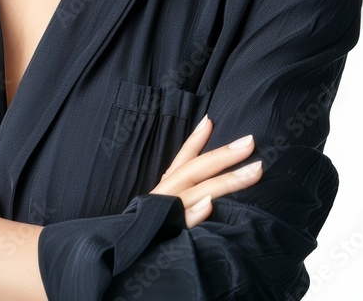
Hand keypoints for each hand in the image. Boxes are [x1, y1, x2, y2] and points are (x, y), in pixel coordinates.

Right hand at [148, 116, 262, 228]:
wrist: (124, 256)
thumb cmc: (151, 228)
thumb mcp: (165, 202)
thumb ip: (183, 187)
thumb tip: (207, 184)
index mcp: (167, 186)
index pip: (183, 158)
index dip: (196, 139)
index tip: (211, 119)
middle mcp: (166, 194)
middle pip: (196, 170)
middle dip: (224, 155)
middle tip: (250, 142)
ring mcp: (167, 212)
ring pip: (198, 192)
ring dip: (225, 181)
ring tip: (252, 171)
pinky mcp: (167, 233)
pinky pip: (181, 222)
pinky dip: (194, 213)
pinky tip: (209, 205)